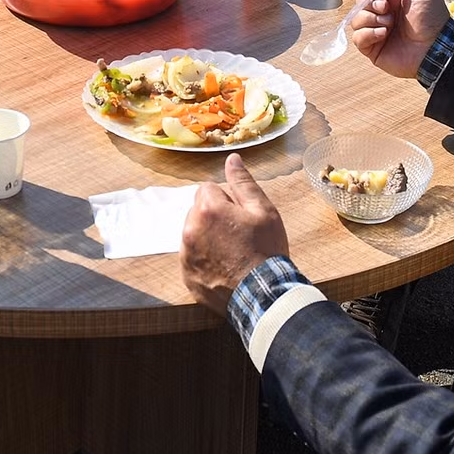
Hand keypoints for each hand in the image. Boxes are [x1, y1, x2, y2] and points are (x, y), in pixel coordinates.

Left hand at [180, 153, 289, 312]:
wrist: (264, 295)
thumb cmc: (266, 250)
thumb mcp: (263, 210)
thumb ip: (243, 182)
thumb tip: (231, 158)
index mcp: (208, 209)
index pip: (208, 189)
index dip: (227, 201)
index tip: (240, 216)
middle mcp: (190, 229)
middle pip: (198, 210)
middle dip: (214, 217)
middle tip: (238, 234)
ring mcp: (186, 254)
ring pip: (194, 234)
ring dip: (208, 237)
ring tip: (232, 253)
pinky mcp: (187, 275)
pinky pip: (192, 258)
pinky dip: (204, 259)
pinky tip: (224, 267)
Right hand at [350, 0, 450, 78]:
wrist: (436, 48)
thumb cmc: (433, 19)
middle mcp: (383, 13)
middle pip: (361, 0)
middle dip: (371, 2)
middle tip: (386, 8)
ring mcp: (376, 30)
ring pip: (356, 18)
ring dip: (371, 18)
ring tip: (389, 24)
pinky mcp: (372, 47)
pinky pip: (357, 37)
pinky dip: (368, 33)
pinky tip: (383, 34)